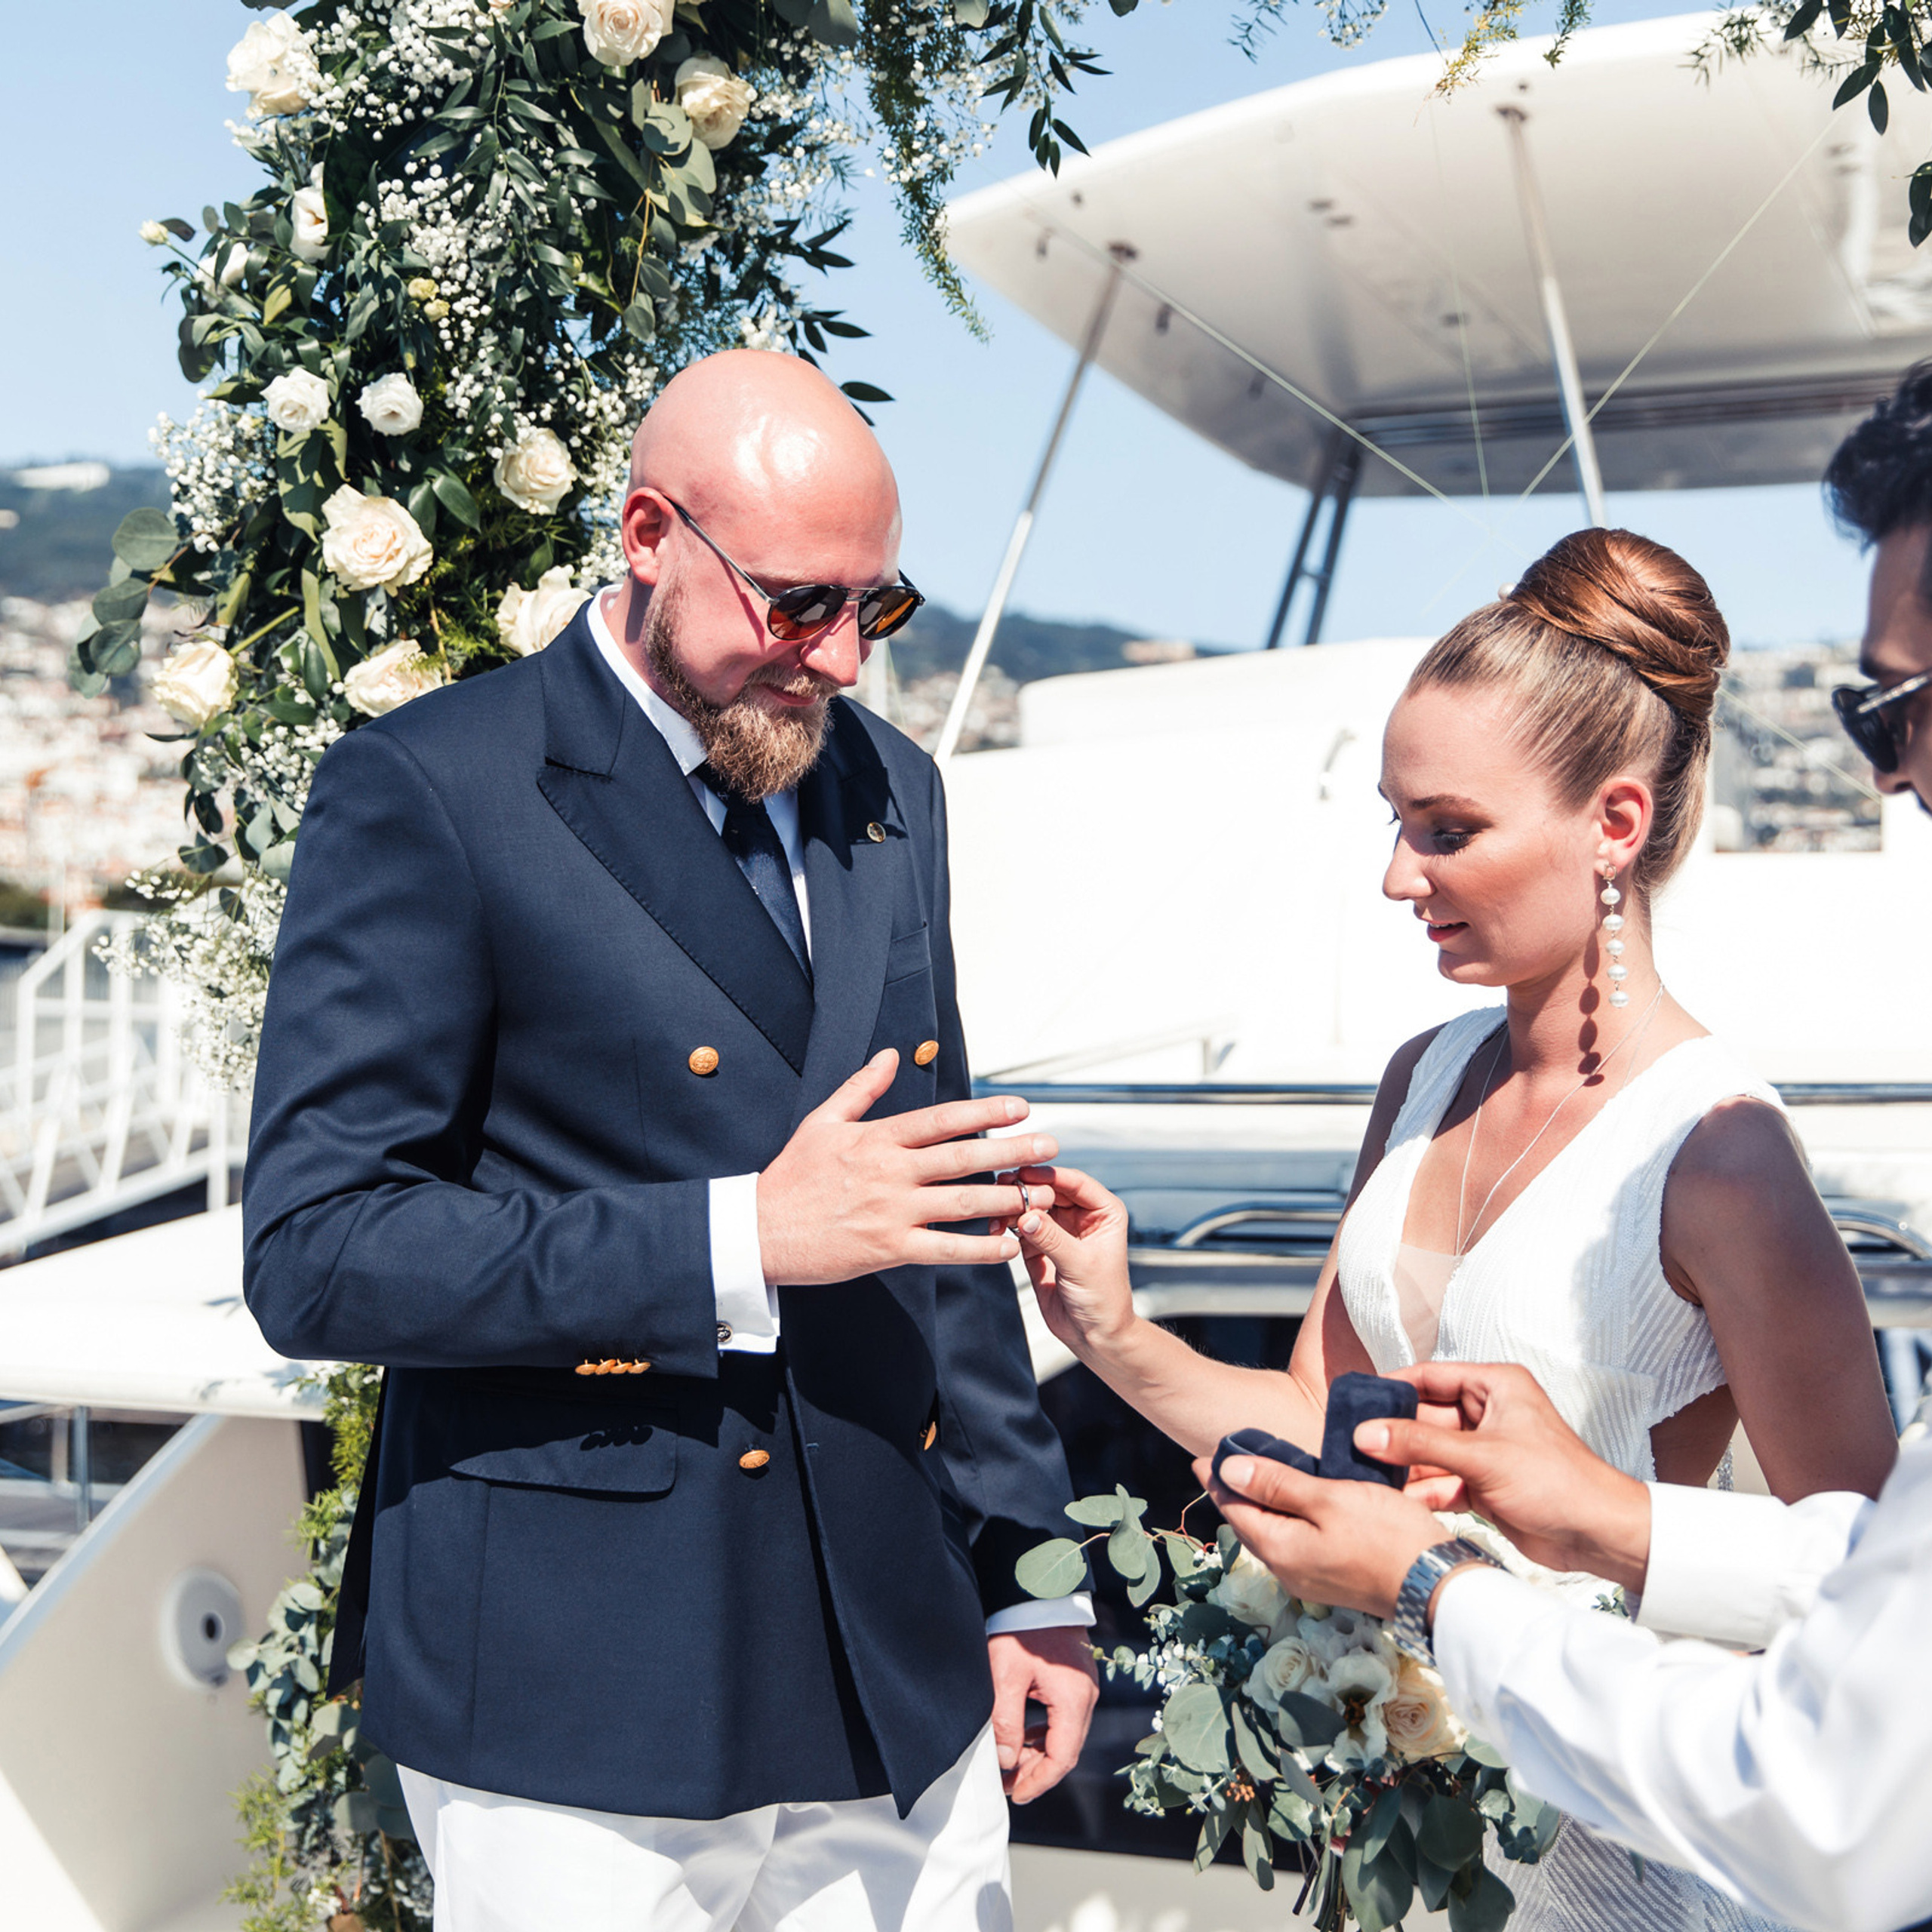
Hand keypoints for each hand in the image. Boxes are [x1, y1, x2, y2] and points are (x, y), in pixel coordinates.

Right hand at [757, 1051, 1053, 1285]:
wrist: (760, 1231)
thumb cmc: (791, 1176)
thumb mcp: (822, 1121)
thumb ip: (862, 1088)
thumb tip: (893, 1056)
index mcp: (877, 1138)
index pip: (941, 1120)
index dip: (984, 1113)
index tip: (1020, 1108)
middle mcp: (890, 1172)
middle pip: (963, 1158)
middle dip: (1012, 1151)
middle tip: (1050, 1147)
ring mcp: (892, 1212)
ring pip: (962, 1203)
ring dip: (1006, 1198)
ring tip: (1040, 1194)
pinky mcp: (889, 1249)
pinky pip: (945, 1250)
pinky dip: (980, 1249)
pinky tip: (1008, 1245)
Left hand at [988, 1625, 1097, 1802]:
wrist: (1036, 1590)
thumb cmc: (1020, 1629)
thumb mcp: (1005, 1676)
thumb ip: (1006, 1723)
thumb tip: (1006, 1762)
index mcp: (1073, 1699)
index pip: (1062, 1758)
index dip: (1038, 1782)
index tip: (1014, 1794)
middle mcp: (1085, 1696)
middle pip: (1066, 1750)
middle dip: (1037, 1771)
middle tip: (1006, 1783)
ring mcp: (1083, 1686)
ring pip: (1066, 1735)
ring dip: (1040, 1753)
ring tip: (1010, 1764)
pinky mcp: (1075, 1678)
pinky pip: (1064, 1717)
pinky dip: (1045, 1733)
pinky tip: (1025, 1737)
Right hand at [1012, 1167, 1135, 1358]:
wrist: (1094, 1335)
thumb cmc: (1104, 1300)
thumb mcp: (1080, 1265)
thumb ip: (1053, 1238)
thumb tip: (1026, 1215)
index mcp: (1104, 1212)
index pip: (1074, 1182)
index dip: (1049, 1175)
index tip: (1024, 1173)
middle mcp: (1081, 1216)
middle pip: (1049, 1190)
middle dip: (1026, 1190)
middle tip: (1003, 1189)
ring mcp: (1058, 1231)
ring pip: (1032, 1207)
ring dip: (1013, 1207)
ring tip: (997, 1211)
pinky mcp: (1039, 1247)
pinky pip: (1020, 1228)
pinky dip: (1007, 1225)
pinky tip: (997, 1227)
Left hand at [1196, 1453, 1443, 1621]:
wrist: (1437, 1586)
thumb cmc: (1386, 1536)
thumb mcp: (1329, 1499)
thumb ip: (1277, 1484)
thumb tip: (1228, 1470)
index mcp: (1280, 1549)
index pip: (1235, 1509)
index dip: (1218, 1481)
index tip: (1203, 1458)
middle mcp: (1288, 1570)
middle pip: (1251, 1525)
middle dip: (1235, 1494)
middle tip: (1225, 1464)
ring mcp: (1311, 1580)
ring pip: (1273, 1535)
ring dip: (1262, 1507)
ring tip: (1258, 1478)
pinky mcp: (1333, 1580)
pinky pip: (1295, 1544)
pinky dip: (1286, 1520)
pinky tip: (1298, 1505)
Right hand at [1368, 1362, 1650, 1592]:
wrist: (1599, 1534)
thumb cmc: (1558, 1481)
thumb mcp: (1481, 1456)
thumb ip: (1420, 1443)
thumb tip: (1368, 1434)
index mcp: (1495, 1386)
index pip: (1430, 1377)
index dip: (1392, 1388)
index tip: (1356, 1403)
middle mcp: (1488, 1413)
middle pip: (1425, 1416)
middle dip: (1393, 1434)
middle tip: (1353, 1446)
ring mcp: (1485, 1451)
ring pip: (1430, 1453)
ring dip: (1404, 1467)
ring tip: (1367, 1476)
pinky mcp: (1484, 1485)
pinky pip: (1442, 1482)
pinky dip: (1423, 1492)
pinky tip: (1399, 1502)